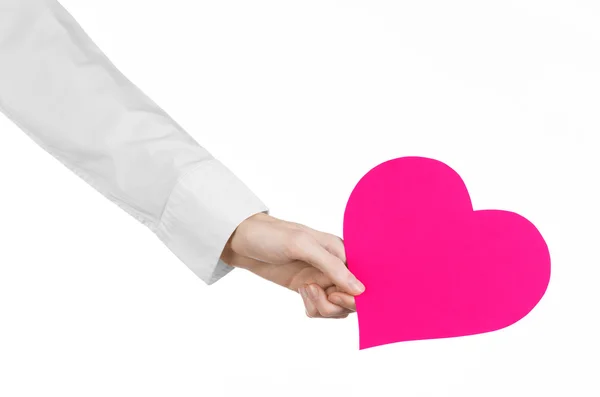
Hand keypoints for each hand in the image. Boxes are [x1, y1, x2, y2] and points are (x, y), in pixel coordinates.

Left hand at [220, 213, 364, 317]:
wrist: (241, 241)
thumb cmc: (271, 235)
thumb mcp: (302, 246)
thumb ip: (332, 267)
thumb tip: (360, 290)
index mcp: (341, 251)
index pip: (362, 280)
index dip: (353, 295)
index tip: (333, 295)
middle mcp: (335, 267)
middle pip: (351, 300)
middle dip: (334, 303)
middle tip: (311, 290)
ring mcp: (321, 279)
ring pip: (336, 309)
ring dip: (321, 306)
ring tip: (304, 290)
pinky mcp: (308, 289)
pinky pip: (320, 309)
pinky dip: (312, 307)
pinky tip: (300, 292)